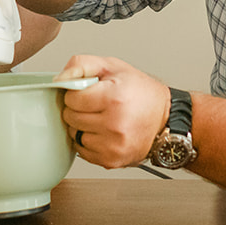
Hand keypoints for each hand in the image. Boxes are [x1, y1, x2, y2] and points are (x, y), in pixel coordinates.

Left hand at [54, 55, 171, 168]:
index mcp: (114, 98)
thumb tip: (59, 79)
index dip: (76, 93)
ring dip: (81, 126)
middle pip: (70, 117)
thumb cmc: (140, 92)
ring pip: (74, 135)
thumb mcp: (113, 66)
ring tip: (100, 118)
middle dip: (77, 109)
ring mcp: (113, 145)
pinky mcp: (111, 160)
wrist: (166, 119)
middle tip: (95, 105)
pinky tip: (103, 132)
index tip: (88, 92)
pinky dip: (88, 141)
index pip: (71, 98)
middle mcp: (114, 124)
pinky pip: (82, 151)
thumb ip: (82, 65)